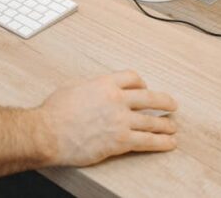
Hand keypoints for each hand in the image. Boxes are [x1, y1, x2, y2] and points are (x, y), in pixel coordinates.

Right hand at [38, 70, 177, 166]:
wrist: (48, 133)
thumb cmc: (54, 112)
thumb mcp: (72, 87)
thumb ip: (90, 85)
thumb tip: (95, 87)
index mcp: (104, 83)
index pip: (132, 78)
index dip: (142, 83)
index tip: (145, 88)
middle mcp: (116, 99)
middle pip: (150, 97)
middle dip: (165, 102)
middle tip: (171, 105)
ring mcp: (121, 120)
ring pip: (152, 121)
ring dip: (166, 124)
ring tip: (172, 127)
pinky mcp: (121, 141)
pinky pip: (148, 141)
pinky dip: (162, 143)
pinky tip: (168, 143)